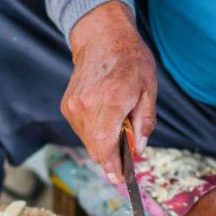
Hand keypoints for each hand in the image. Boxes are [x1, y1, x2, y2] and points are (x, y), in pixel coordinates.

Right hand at [64, 1, 156, 180]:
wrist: (101, 37)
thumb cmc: (129, 60)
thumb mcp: (148, 90)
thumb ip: (144, 123)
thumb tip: (138, 150)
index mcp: (110, 100)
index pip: (105, 144)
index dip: (112, 165)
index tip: (119, 178)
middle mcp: (87, 105)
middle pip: (95, 147)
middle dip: (110, 159)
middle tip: (123, 163)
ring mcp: (74, 106)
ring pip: (88, 141)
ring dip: (103, 144)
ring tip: (117, 130)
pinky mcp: (67, 105)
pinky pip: (82, 130)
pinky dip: (94, 133)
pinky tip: (105, 120)